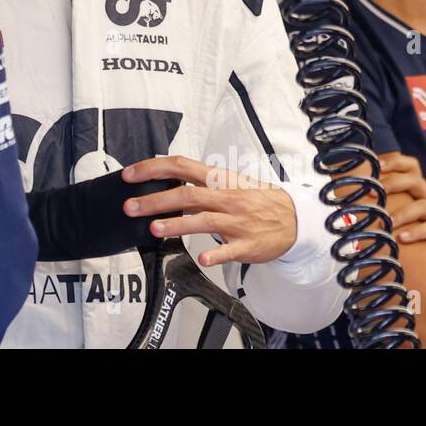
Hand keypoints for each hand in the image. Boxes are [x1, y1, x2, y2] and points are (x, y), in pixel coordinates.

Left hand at [121, 156, 296, 266]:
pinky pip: (229, 250)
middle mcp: (227, 198)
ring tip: (154, 229)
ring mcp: (237, 222)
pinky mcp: (247, 245)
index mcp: (220, 180)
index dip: (153, 168)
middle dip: (155, 200)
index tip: (129, 175)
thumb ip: (200, 184)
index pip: (181, 167)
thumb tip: (164, 182)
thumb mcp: (230, 183)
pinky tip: (202, 259)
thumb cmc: (257, 200)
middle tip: (130, 206)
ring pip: (204, 220)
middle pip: (187, 195)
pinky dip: (215, 255)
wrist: (295, 219)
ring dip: (177, 224)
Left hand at [381, 153, 425, 270]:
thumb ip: (374, 203)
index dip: (395, 161)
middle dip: (394, 183)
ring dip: (404, 213)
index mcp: (414, 190)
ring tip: (387, 223)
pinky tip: (402, 238)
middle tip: (374, 193)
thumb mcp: (389, 215)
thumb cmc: (403, 235)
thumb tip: (343, 195)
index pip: (411, 166)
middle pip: (417, 181)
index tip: (376, 165)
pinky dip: (418, 232)